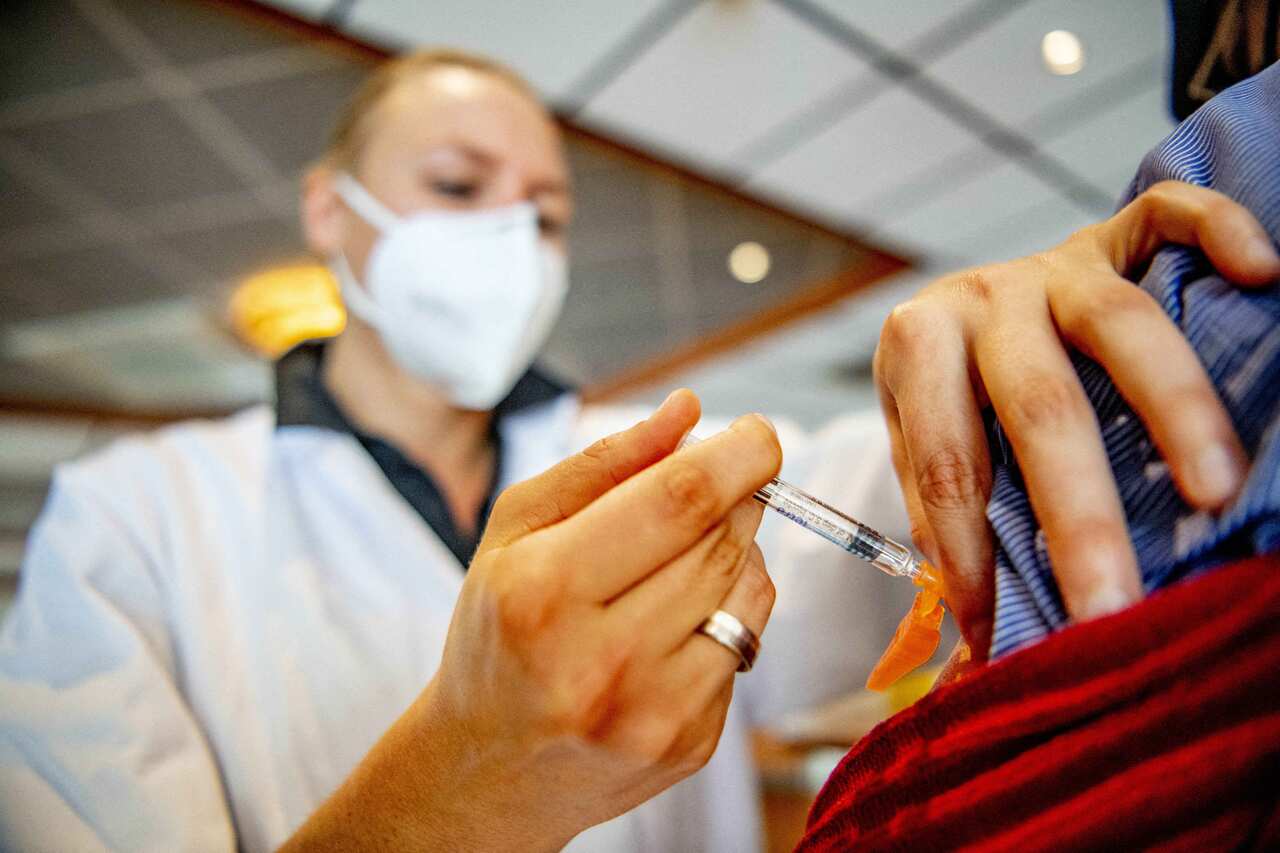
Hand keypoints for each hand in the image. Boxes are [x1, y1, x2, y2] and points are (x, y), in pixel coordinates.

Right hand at [282, 390, 781, 851]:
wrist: (488, 769)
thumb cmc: (498, 630)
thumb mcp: (517, 530)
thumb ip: (604, 462)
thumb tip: (689, 410)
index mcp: (543, 592)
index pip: (678, 502)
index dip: (738, 455)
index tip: (758, 435)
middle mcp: (600, 661)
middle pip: (720, 542)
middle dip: (731, 500)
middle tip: (704, 494)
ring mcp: (651, 713)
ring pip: (749, 591)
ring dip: (735, 554)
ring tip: (678, 559)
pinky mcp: (689, 745)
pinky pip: (748, 643)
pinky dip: (727, 612)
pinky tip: (674, 622)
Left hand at [874, 181, 1279, 656]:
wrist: (968, 300)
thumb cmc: (951, 397)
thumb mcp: (925, 450)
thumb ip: (946, 526)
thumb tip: (974, 658)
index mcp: (916, 349)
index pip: (945, 461)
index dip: (970, 550)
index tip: (1003, 634)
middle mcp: (981, 299)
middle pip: (1037, 405)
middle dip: (1078, 514)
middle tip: (1113, 605)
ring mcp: (1050, 264)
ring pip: (1118, 322)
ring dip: (1173, 408)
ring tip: (1215, 491)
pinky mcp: (1108, 235)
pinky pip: (1164, 217)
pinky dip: (1216, 231)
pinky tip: (1263, 273)